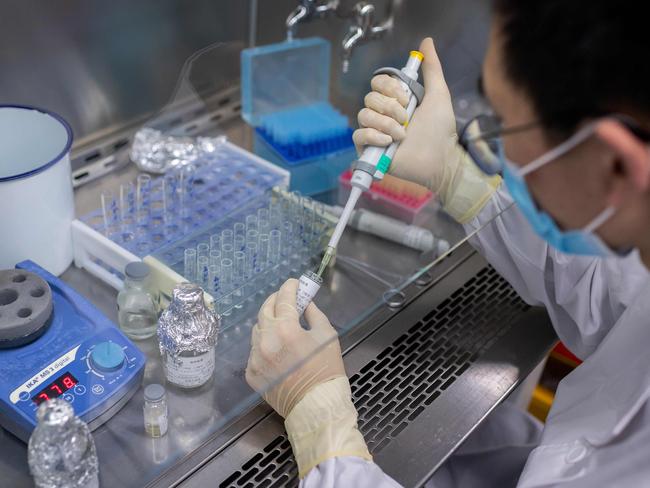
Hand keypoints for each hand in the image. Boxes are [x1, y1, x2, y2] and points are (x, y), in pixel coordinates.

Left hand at [245, 279, 345, 417]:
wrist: (316, 406)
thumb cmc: (326, 370)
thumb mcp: (327, 336)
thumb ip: (314, 314)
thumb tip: (305, 303)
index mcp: (286, 329)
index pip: (284, 298)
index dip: (290, 287)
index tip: (295, 283)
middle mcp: (265, 340)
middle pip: (265, 309)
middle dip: (276, 300)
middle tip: (286, 298)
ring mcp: (255, 358)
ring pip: (257, 329)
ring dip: (269, 323)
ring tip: (281, 325)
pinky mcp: (251, 373)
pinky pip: (254, 351)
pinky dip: (264, 345)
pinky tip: (277, 349)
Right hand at [353, 37, 460, 191]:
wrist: (441, 158)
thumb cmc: (441, 130)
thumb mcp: (438, 93)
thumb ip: (432, 68)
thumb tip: (426, 42)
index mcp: (395, 101)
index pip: (377, 83)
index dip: (389, 88)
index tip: (407, 98)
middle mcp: (383, 115)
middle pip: (369, 98)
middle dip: (390, 107)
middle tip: (407, 118)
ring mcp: (375, 133)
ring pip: (363, 115)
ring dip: (385, 123)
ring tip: (402, 135)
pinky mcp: (369, 150)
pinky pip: (358, 136)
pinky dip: (373, 136)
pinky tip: (389, 142)